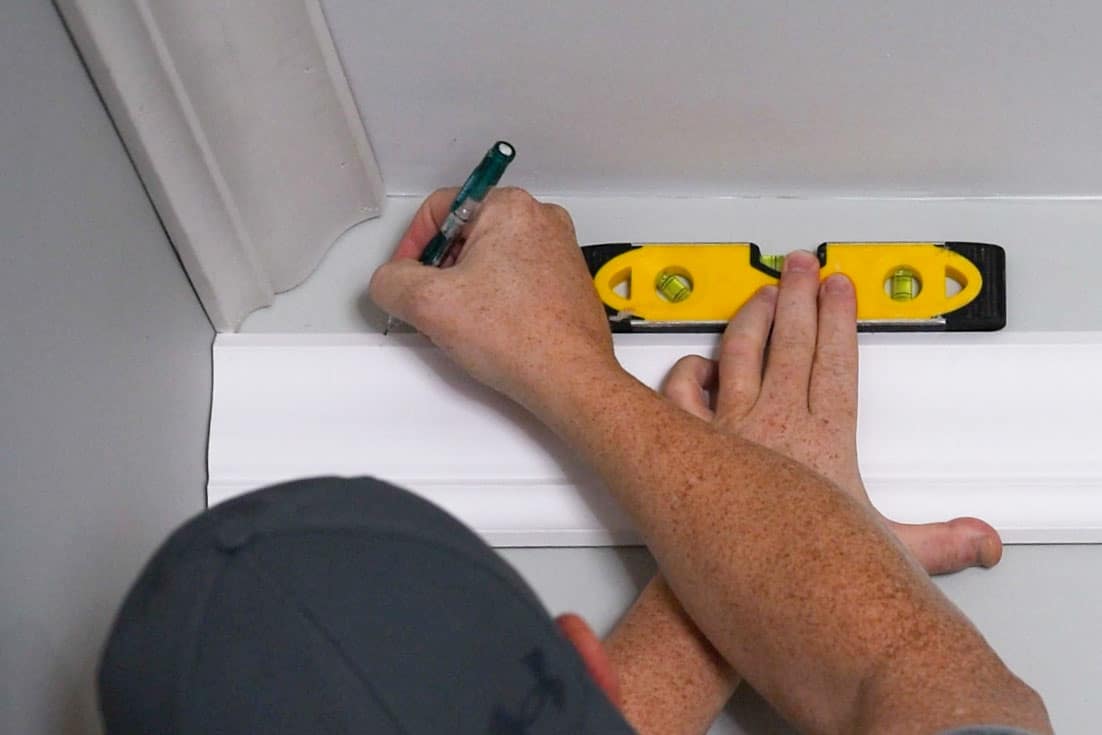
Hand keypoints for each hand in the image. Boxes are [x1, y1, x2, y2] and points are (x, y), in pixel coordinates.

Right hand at [369, 188, 615, 404]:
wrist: (570, 378)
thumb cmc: (517, 337)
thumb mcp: (428, 303)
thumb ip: (392, 281)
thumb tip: (392, 281)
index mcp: (510, 207)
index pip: (439, 209)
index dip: (412, 245)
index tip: (407, 278)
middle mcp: (541, 220)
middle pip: (466, 234)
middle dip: (442, 270)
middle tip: (434, 305)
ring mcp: (559, 251)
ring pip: (491, 259)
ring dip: (468, 288)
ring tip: (466, 323)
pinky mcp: (567, 282)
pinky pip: (517, 280)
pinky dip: (497, 300)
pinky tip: (492, 330)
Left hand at [661, 250, 1001, 574]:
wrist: (731, 591)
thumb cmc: (798, 573)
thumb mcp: (885, 556)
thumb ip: (936, 543)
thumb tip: (979, 543)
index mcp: (823, 436)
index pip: (836, 359)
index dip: (840, 316)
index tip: (841, 286)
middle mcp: (775, 421)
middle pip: (791, 340)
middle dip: (798, 294)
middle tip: (800, 264)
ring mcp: (729, 427)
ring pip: (739, 351)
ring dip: (750, 315)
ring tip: (759, 290)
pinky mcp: (691, 443)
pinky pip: (682, 393)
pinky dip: (689, 372)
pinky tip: (695, 361)